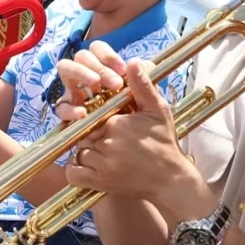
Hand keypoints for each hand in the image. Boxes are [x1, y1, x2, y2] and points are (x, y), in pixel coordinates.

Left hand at [55, 42, 193, 207]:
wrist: (170, 179)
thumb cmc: (164, 142)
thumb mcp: (157, 110)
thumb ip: (142, 86)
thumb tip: (132, 62)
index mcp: (116, 122)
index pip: (92, 114)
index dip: (99, 118)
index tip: (112, 124)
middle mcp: (106, 142)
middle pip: (84, 132)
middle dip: (92, 134)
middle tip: (111, 141)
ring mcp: (102, 164)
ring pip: (79, 150)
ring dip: (87, 152)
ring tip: (107, 154)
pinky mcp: (99, 182)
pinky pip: (74, 174)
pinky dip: (76, 170)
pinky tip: (90, 167)